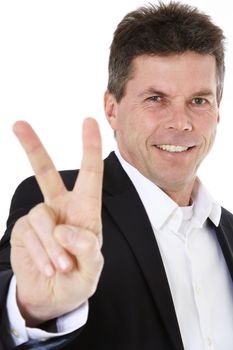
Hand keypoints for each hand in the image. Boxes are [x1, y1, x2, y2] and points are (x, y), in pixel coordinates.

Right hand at [10, 118, 103, 325]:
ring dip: (52, 244)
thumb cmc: (78, 277)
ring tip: (61, 266)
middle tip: (18, 124)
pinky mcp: (23, 230)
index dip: (89, 147)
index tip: (88, 121)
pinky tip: (48, 267)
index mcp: (84, 209)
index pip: (89, 173)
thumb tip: (65, 230)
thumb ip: (87, 248)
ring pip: (41, 215)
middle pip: (45, 172)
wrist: (54, 296)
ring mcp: (40, 217)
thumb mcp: (92, 267)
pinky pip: (30, 232)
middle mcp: (60, 207)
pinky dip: (41, 252)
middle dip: (32, 148)